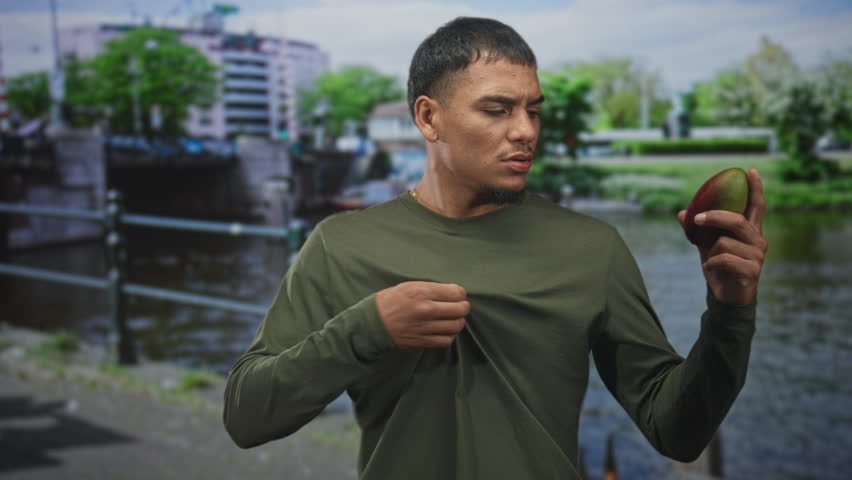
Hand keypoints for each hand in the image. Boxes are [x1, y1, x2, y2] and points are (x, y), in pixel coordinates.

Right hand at [375, 281, 469, 348]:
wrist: (373, 323)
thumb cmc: (390, 301)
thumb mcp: (408, 286)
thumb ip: (431, 288)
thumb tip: (453, 292)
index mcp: (422, 292)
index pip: (456, 293)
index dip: (460, 294)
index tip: (457, 295)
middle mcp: (426, 310)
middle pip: (460, 309)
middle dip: (463, 307)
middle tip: (459, 307)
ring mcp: (425, 327)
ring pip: (456, 326)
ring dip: (457, 322)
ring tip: (452, 319)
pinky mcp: (423, 341)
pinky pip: (446, 340)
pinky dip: (449, 335)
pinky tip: (444, 330)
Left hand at [677, 168, 768, 304]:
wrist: (726, 296)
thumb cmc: (720, 267)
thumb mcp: (706, 245)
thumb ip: (698, 230)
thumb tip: (680, 213)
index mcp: (750, 232)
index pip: (756, 207)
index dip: (755, 188)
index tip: (749, 171)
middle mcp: (758, 241)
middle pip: (737, 220)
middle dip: (714, 217)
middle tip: (696, 218)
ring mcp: (758, 256)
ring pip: (725, 242)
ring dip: (710, 252)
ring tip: (711, 262)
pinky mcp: (752, 271)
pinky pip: (723, 259)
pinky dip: (711, 264)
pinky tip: (712, 271)